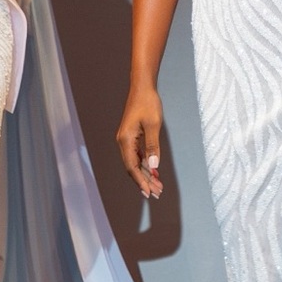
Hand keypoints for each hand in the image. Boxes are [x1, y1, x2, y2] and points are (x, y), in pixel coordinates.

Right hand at [116, 85, 163, 199]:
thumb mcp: (153, 125)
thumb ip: (153, 146)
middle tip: (157, 193)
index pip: (132, 167)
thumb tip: (154, 165)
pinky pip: (137, 156)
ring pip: (135, 163)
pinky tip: (154, 172)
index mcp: (125, 140)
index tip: (148, 192)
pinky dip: (146, 165)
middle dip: (145, 181)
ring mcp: (126, 140)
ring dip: (146, 174)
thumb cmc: (148, 103)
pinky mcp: (131, 137)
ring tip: (158, 186)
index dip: (140, 181)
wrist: (142, 88)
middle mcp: (123, 142)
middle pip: (133, 167)